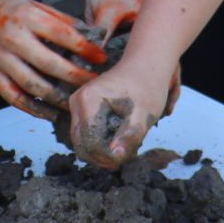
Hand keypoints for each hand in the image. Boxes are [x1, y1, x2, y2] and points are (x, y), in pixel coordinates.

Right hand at [0, 0, 105, 119]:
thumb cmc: (5, 8)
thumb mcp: (32, 5)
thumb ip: (59, 20)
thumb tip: (90, 37)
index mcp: (27, 17)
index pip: (63, 35)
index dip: (85, 48)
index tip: (101, 58)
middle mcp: (13, 38)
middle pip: (50, 64)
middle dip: (76, 76)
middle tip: (93, 82)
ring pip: (33, 86)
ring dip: (57, 97)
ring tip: (74, 101)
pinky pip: (14, 98)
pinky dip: (34, 109)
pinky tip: (50, 112)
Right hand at [65, 50, 176, 168]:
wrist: (146, 65)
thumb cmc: (147, 87)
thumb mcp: (144, 115)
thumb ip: (130, 136)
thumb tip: (115, 157)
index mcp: (88, 101)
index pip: (90, 143)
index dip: (109, 157)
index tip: (129, 155)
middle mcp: (76, 102)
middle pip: (82, 145)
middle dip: (104, 156)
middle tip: (128, 154)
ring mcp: (76, 105)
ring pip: (82, 143)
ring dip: (103, 151)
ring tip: (126, 145)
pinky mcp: (81, 108)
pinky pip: (85, 135)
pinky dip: (101, 142)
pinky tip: (120, 138)